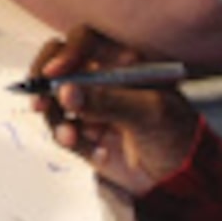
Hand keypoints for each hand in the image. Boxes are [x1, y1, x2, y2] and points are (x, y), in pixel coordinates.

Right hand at [27, 27, 199, 195]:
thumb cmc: (177, 136)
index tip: (55, 73)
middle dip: (45, 81)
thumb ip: (107, 100)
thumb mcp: (149, 113)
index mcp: (123, 62)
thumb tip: (66, 91)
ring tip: (71, 136)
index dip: (67, 52)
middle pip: (59, 65)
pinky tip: (94, 150)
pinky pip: (62, 130)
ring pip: (53, 100)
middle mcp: (102, 79)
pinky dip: (69, 139)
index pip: (85, 41)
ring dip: (56, 117)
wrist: (182, 179)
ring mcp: (90, 106)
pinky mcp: (83, 134)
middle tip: (39, 98)